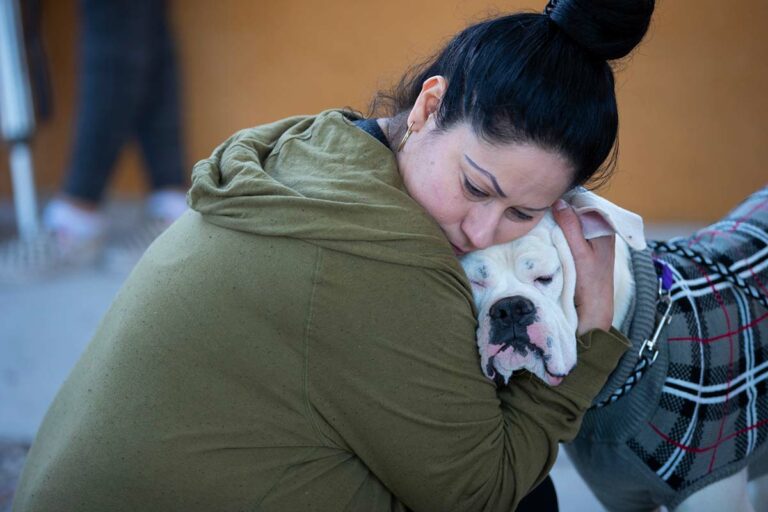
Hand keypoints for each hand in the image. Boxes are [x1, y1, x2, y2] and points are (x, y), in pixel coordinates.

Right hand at [552, 199, 614, 334]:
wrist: (593, 309)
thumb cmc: (589, 283)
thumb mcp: (579, 252)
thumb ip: (571, 227)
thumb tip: (559, 202)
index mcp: (604, 227)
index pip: (583, 202)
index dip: (564, 198)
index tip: (545, 198)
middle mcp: (598, 230)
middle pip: (575, 210)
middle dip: (559, 209)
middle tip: (538, 209)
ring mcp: (590, 239)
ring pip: (570, 221)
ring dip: (556, 221)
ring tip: (539, 218)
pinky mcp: (581, 248)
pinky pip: (568, 233)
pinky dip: (557, 232)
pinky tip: (545, 233)